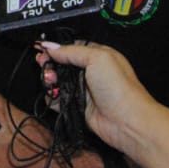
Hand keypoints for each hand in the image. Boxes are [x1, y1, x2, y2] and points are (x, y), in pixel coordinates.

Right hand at [37, 41, 153, 155]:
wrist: (126, 121)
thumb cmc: (119, 88)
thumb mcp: (97, 58)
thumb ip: (71, 51)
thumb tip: (49, 46)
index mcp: (98, 56)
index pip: (71, 48)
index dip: (56, 49)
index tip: (41, 50)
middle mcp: (90, 72)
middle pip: (62, 64)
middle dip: (50, 64)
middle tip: (42, 65)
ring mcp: (84, 90)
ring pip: (58, 82)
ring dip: (50, 80)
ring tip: (50, 82)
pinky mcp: (77, 106)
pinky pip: (58, 99)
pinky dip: (52, 97)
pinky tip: (53, 95)